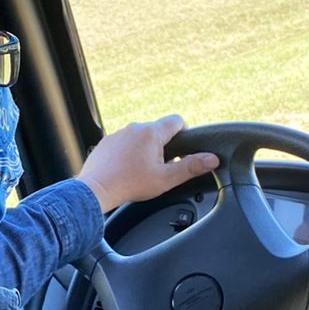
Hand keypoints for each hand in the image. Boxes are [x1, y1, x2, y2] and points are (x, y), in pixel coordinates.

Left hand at [75, 115, 219, 212]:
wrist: (96, 189)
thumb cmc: (130, 184)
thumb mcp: (166, 179)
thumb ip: (191, 167)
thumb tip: (212, 159)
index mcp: (151, 132)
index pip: (177, 120)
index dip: (184, 133)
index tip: (182, 150)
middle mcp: (134, 127)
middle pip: (158, 129)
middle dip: (164, 145)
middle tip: (163, 166)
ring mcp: (118, 133)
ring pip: (140, 136)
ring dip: (145, 148)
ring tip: (143, 170)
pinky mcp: (106, 142)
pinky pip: (124, 142)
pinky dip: (129, 152)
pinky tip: (127, 169)